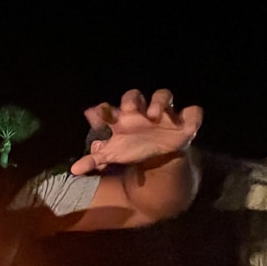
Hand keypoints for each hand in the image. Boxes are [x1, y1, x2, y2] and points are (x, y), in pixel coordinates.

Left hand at [71, 88, 202, 175]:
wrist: (158, 155)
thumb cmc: (131, 149)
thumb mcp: (112, 155)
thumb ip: (93, 160)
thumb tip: (74, 170)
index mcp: (122, 118)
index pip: (110, 108)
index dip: (103, 110)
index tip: (96, 115)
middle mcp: (141, 112)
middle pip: (135, 96)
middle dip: (132, 100)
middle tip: (129, 110)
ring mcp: (162, 114)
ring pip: (163, 95)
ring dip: (159, 101)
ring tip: (154, 115)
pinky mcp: (184, 121)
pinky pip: (193, 111)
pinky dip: (192, 115)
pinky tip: (187, 125)